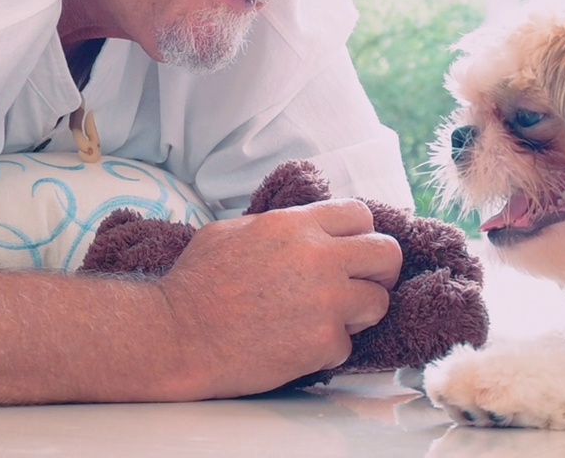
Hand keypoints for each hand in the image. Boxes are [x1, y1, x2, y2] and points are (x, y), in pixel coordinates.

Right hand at [157, 198, 401, 396]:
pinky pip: (347, 344)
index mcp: (296, 225)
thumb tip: (303, 227)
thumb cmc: (195, 285)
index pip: (361, 214)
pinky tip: (294, 345)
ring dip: (358, 313)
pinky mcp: (323, 342)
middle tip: (361, 286)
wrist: (176, 336)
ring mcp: (325, 301)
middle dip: (379, 271)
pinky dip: (326, 349)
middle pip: (387, 253)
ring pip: (379, 302)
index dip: (360, 235)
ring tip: (324, 320)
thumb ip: (278, 225)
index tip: (351, 252)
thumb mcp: (232, 230)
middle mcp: (318, 257)